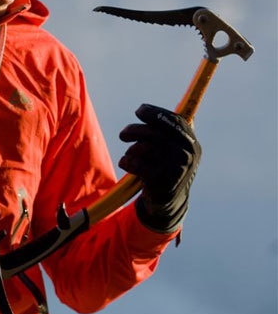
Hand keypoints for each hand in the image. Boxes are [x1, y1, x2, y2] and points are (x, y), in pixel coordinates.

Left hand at [119, 104, 201, 232]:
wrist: (169, 204)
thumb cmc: (166, 169)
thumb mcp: (173, 149)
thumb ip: (167, 131)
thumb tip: (152, 109)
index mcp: (191, 143)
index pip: (174, 121)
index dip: (155, 113)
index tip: (139, 111)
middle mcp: (187, 155)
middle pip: (156, 133)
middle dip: (135, 130)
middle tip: (123, 135)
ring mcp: (176, 169)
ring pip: (145, 148)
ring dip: (131, 149)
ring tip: (129, 154)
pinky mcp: (163, 182)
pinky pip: (138, 164)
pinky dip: (127, 161)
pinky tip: (125, 163)